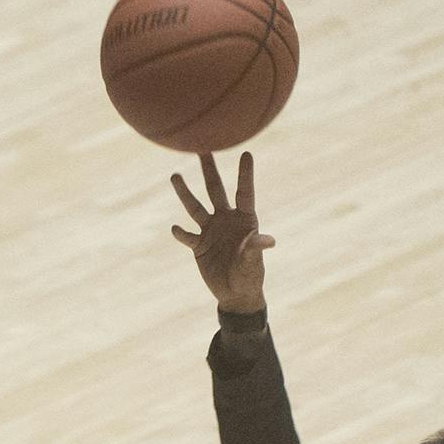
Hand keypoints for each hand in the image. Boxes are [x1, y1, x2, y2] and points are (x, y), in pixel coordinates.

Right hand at [168, 150, 273, 310]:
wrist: (235, 294)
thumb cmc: (250, 276)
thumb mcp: (253, 263)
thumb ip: (255, 249)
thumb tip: (268, 240)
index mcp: (244, 220)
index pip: (244, 192)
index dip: (245, 174)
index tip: (246, 153)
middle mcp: (226, 220)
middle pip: (215, 190)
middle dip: (209, 171)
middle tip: (202, 149)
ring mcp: (210, 231)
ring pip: (195, 207)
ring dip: (185, 193)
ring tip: (175, 175)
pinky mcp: (198, 245)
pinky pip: (187, 236)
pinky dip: (180, 233)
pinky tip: (175, 228)